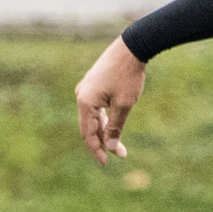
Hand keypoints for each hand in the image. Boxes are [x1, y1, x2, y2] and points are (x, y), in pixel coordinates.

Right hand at [75, 36, 147, 165]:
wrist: (131, 48)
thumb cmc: (128, 76)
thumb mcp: (124, 105)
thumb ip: (115, 128)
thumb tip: (111, 148)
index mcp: (85, 102)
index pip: (88, 134)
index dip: (97, 150)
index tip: (106, 163)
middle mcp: (81, 95)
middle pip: (88, 127)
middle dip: (102, 142)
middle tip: (119, 154)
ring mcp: (85, 88)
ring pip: (92, 117)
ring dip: (104, 130)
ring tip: (119, 142)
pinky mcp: (92, 84)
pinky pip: (94, 107)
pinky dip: (103, 118)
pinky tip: (113, 124)